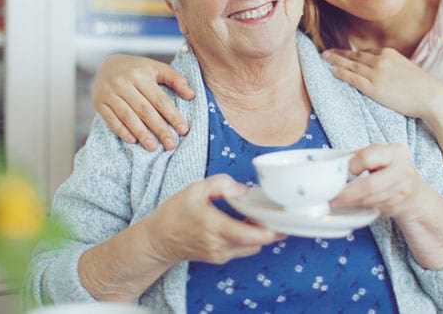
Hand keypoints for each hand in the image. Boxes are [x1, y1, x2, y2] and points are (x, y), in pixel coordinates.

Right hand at [91, 54, 194, 149]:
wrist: (105, 64)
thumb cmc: (136, 69)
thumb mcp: (156, 68)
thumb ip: (175, 79)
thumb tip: (191, 94)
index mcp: (140, 74)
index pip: (159, 99)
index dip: (172, 115)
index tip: (184, 130)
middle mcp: (123, 83)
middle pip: (144, 110)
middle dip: (159, 129)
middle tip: (171, 144)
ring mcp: (109, 93)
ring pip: (128, 116)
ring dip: (141, 133)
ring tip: (153, 147)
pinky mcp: (99, 102)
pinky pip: (111, 119)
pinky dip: (122, 131)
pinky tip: (133, 140)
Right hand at [146, 174, 284, 264]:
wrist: (158, 239)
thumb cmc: (175, 213)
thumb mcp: (195, 189)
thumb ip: (221, 184)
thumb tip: (243, 190)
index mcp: (214, 226)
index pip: (251, 235)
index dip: (272, 230)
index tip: (284, 220)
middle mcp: (219, 245)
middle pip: (257, 243)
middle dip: (270, 230)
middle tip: (277, 214)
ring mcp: (220, 254)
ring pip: (251, 247)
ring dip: (259, 235)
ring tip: (261, 217)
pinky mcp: (219, 258)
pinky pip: (242, 249)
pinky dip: (249, 238)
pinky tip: (247, 224)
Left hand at [322, 48, 442, 122]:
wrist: (431, 96)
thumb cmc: (421, 86)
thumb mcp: (405, 69)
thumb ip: (392, 66)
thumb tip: (385, 72)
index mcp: (389, 54)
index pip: (366, 53)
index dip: (352, 53)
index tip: (342, 53)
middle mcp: (381, 60)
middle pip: (354, 56)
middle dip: (339, 54)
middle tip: (325, 52)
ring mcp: (376, 73)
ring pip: (350, 65)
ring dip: (335, 61)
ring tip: (324, 58)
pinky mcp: (374, 87)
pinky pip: (353, 78)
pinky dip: (341, 73)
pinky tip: (332, 70)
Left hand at [331, 143, 428, 223]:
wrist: (416, 195)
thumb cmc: (393, 170)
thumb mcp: (382, 155)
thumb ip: (362, 156)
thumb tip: (337, 163)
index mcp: (396, 152)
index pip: (368, 157)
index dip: (353, 165)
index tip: (345, 170)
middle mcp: (402, 171)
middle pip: (369, 185)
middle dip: (347, 193)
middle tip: (332, 197)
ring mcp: (401, 191)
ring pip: (369, 200)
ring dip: (350, 202)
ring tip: (336, 202)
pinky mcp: (397, 207)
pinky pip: (373, 208)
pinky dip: (359, 207)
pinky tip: (351, 205)